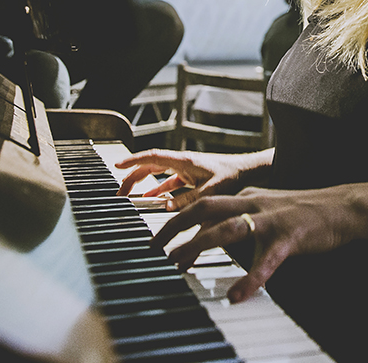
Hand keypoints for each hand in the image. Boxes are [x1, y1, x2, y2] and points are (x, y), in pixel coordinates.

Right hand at [114, 148, 266, 209]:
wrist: (250, 171)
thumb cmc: (234, 175)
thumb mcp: (211, 190)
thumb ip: (189, 201)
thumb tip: (167, 209)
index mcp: (184, 161)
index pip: (152, 157)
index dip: (132, 161)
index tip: (116, 165)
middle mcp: (183, 163)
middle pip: (151, 166)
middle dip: (133, 176)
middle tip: (119, 191)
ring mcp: (187, 170)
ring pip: (159, 175)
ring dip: (145, 184)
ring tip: (131, 196)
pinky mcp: (193, 178)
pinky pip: (170, 184)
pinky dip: (160, 191)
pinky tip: (154, 200)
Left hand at [152, 185, 355, 302]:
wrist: (343, 207)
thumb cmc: (305, 212)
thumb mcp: (268, 207)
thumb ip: (242, 216)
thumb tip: (214, 231)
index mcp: (247, 196)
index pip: (205, 204)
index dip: (178, 220)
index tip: (160, 239)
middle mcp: (253, 202)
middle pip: (205, 208)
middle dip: (175, 227)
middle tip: (156, 249)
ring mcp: (270, 218)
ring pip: (227, 228)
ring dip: (199, 247)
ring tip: (180, 266)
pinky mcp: (289, 237)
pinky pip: (265, 260)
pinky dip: (250, 279)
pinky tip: (237, 295)